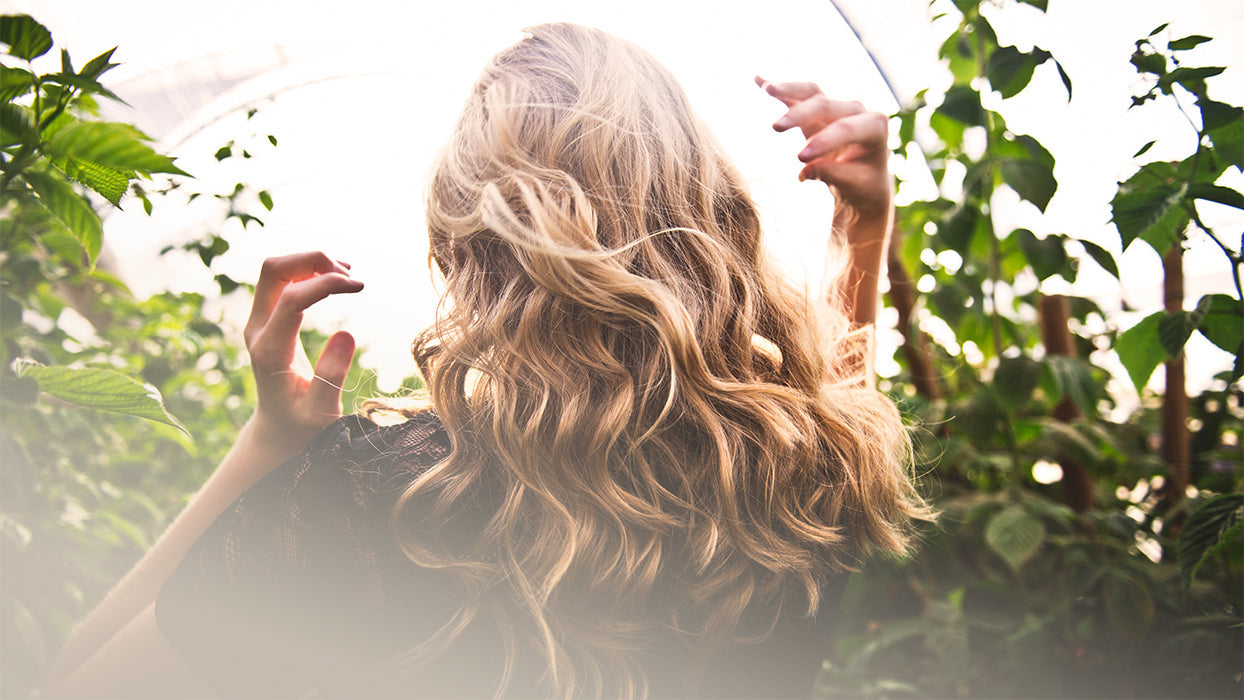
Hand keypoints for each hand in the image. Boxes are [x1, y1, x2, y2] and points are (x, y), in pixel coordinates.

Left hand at [243, 251, 363, 447]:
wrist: (278, 428)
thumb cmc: (302, 424)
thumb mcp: (321, 411)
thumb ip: (331, 376)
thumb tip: (346, 334)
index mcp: (270, 351)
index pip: (291, 298)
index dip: (325, 283)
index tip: (359, 286)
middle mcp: (257, 330)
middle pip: (273, 270)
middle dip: (312, 261)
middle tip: (350, 276)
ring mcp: (259, 321)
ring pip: (276, 270)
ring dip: (311, 263)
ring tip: (348, 276)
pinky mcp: (267, 318)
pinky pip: (282, 280)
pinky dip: (308, 270)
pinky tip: (335, 278)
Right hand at [756, 77, 891, 220]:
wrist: (863, 179)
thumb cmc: (862, 184)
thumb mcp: (854, 185)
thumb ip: (833, 175)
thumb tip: (805, 171)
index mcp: (874, 127)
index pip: (846, 129)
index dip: (823, 141)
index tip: (800, 158)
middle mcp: (857, 110)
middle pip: (825, 106)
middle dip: (800, 115)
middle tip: (775, 128)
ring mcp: (837, 107)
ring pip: (812, 93)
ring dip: (789, 90)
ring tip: (767, 89)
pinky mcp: (818, 109)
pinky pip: (799, 95)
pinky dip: (781, 89)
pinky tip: (758, 80)